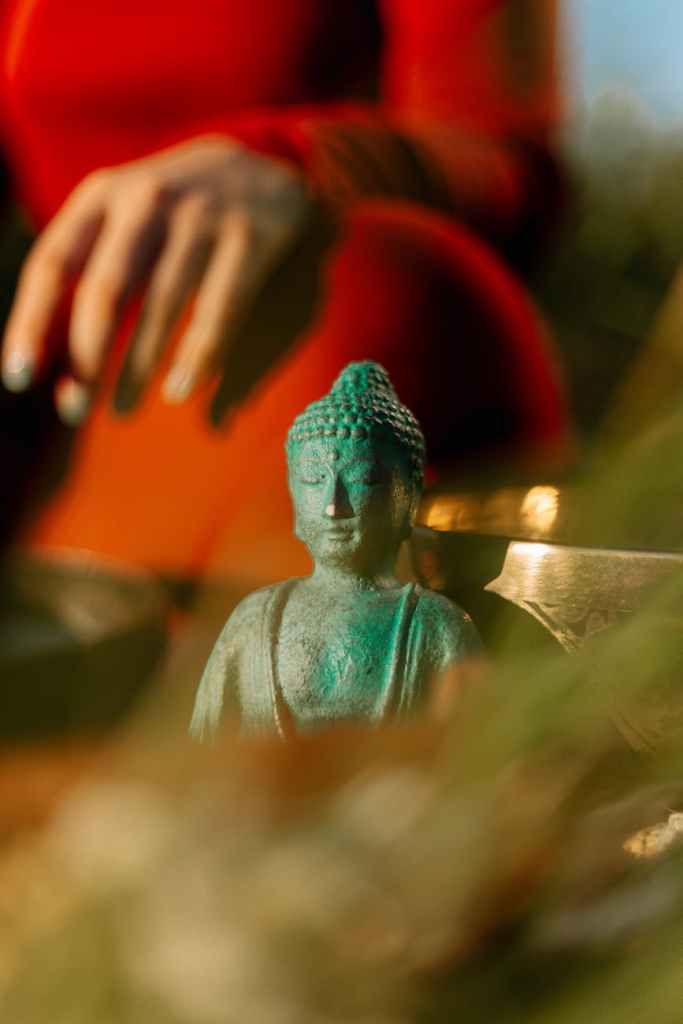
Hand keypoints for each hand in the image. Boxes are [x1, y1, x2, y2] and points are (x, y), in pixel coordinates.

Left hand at [1, 135, 310, 421]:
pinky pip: (217, 312)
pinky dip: (196, 357)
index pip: (53, 262)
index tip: (17, 377)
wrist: (267, 163)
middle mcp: (147, 199)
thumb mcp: (127, 221)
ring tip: (120, 412)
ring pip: (160, 305)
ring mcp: (201, 217)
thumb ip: (95, 281)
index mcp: (103, 194)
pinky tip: (177, 392)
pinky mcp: (248, 239)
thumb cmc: (179, 215)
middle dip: (86, 357)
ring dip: (136, 368)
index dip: (30, 322)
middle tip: (74, 411)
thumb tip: (72, 377)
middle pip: (105, 290)